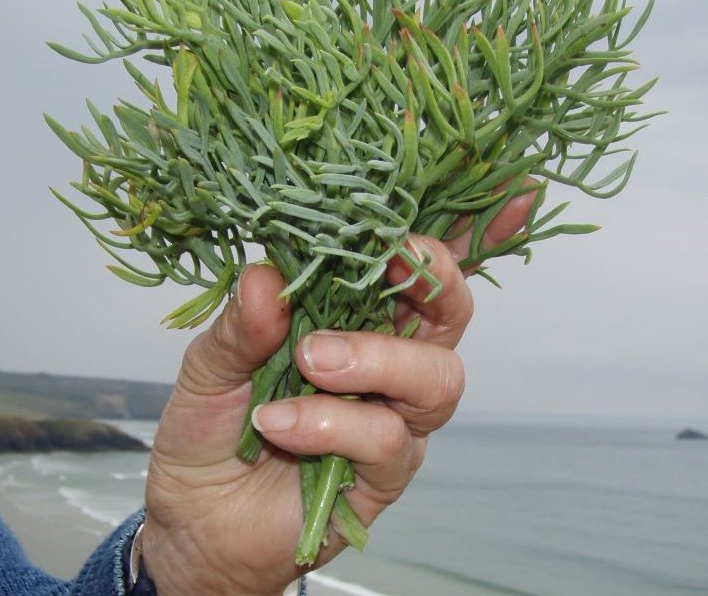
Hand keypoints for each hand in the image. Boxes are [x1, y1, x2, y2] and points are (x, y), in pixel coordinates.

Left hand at [139, 193, 533, 595]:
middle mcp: (387, 361)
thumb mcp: (208, 366)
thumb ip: (239, 324)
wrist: (195, 522)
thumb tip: (269, 274)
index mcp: (352, 316)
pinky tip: (278, 424)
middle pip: (453, 310)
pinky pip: (388, 440)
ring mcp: (393, 417)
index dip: (469, 226)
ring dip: (377, 357)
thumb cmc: (209, 432)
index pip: (417, 265)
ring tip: (312, 360)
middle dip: (437, 277)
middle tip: (395, 258)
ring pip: (438, 376)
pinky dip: (332, 424)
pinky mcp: (385, 473)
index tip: (511, 185)